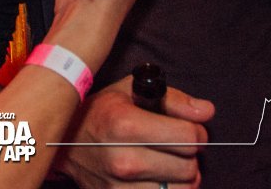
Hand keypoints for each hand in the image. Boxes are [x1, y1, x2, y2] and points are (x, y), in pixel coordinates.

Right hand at [54, 75, 213, 188]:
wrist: (65, 143)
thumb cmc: (100, 113)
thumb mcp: (130, 91)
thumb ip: (173, 99)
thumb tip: (206, 112)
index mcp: (125, 125)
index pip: (189, 137)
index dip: (196, 130)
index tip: (189, 128)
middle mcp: (123, 160)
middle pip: (189, 167)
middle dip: (189, 155)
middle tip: (177, 146)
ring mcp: (120, 187)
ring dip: (182, 177)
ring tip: (169, 163)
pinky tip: (160, 178)